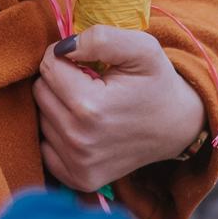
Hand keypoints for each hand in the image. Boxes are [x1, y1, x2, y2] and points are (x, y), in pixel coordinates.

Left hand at [34, 26, 205, 190]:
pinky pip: (45, 146)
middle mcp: (79, 141)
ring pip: (41, 117)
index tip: (87, 61)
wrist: (177, 128)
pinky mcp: (78, 179)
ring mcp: (78, 165)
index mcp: (90, 108)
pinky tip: (84, 127)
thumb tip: (62, 48)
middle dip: (60, 80)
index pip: (48, 66)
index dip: (66, 56)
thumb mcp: (141, 48)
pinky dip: (59, 133)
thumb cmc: (157, 83)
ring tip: (92, 104)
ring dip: (59, 105)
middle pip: (40, 92)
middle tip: (91, 82)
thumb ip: (101, 39)